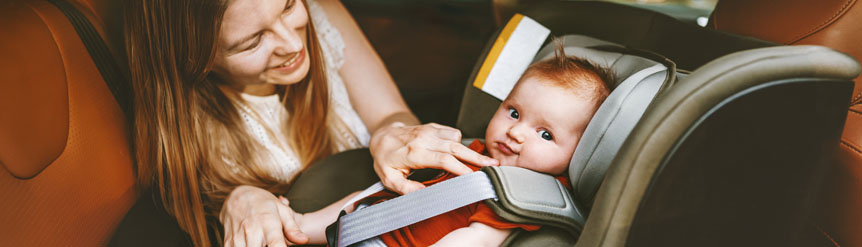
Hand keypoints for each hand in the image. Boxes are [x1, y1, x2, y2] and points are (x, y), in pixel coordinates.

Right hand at [221, 185, 308, 246]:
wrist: (238, 196)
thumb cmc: (264, 204)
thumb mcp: (282, 210)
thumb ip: (293, 227)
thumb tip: (304, 240)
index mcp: (268, 223)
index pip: (276, 245)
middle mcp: (251, 230)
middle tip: (270, 243)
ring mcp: (238, 236)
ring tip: (262, 242)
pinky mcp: (228, 241)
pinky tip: (252, 243)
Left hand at [369, 122, 498, 194]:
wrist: (383, 135)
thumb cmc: (386, 159)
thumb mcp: (389, 178)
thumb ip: (406, 188)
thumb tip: (424, 194)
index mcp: (414, 153)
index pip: (443, 160)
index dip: (460, 168)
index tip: (474, 177)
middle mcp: (424, 139)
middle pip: (456, 147)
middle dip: (476, 157)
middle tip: (493, 165)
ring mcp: (430, 131)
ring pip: (457, 138)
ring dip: (471, 150)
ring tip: (484, 162)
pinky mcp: (434, 127)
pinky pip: (453, 133)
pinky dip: (461, 143)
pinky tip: (464, 153)